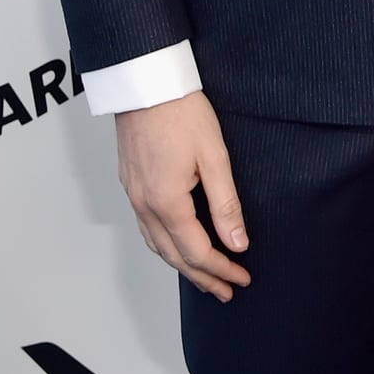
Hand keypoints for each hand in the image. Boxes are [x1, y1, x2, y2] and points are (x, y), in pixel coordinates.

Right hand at [114, 94, 249, 300]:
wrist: (145, 81)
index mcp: (167, 202)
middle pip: (175, 257)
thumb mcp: (214, 157)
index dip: (222, 270)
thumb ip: (226, 205)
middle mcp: (144, 204)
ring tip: (204, 276)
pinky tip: (177, 245)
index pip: (198, 252)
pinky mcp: (131, 183)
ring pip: (157, 245)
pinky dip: (165, 245)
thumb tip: (238, 243)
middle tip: (226, 291)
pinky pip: (146, 228)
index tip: (242, 278)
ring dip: (182, 265)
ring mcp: (133, 195)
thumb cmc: (180, 110)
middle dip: (203, 277)